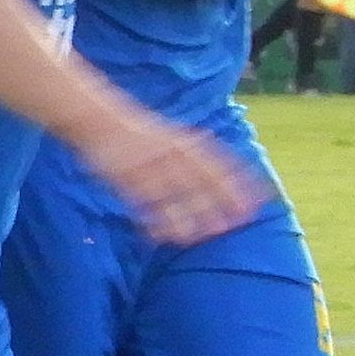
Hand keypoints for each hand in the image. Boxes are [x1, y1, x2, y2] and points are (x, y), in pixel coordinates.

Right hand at [68, 98, 266, 247]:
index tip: (258, 198)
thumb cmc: (132, 129)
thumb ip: (187, 148)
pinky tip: (164, 236)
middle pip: (200, 181)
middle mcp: (169, 153)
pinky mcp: (125, 178)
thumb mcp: (165, 133)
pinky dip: (155, 220)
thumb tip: (212, 161)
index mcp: (181, 140)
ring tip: (202, 237)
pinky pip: (144, 203)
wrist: (96, 118)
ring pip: (173, 196)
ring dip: (189, 217)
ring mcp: (147, 166)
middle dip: (219, 202)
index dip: (239, 181)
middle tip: (236, 224)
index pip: (218, 162)